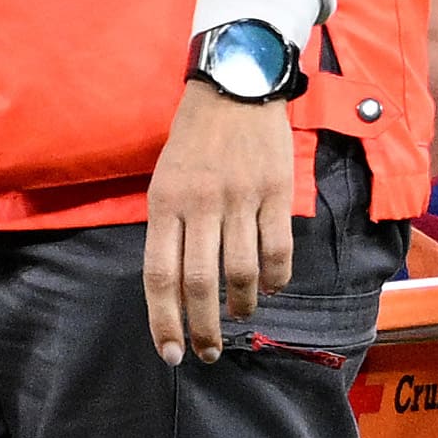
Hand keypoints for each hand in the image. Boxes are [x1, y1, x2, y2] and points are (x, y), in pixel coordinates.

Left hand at [144, 71, 303, 361]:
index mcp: (165, 203)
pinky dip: (276, 278)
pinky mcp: (275, 191)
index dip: (165, 320)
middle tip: (208, 353)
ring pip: (242, 271)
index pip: (160, 275)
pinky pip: (277, 249)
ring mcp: (241, 197)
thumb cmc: (195, 140)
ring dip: (241, 305)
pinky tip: (271, 288)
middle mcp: (200, 204)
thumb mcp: (164, 180)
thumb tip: (176, 288)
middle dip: (203, 328)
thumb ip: (169, 229)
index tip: (171, 353)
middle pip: (200, 282)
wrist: (236, 84)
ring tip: (239, 316)